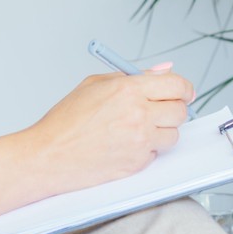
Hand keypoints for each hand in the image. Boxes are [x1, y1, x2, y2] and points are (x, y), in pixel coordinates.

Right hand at [27, 65, 194, 189]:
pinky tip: (124, 145)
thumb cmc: (65, 121)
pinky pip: (156, 154)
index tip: (184, 92)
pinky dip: (146, 150)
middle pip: (180, 111)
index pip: (176, 84)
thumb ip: (134, 76)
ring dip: (161, 132)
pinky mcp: (137, 163)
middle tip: (160, 111)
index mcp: (128, 89)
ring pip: (172, 135)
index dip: (184, 88)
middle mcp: (138, 114)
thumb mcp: (95, 85)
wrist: (48, 155)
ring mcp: (139, 140)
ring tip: (136, 130)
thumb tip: (164, 70)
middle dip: (173, 109)